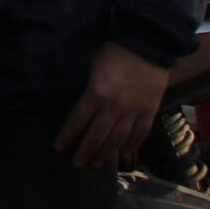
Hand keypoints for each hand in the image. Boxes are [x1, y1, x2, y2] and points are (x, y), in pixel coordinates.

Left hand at [56, 42, 170, 167]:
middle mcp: (115, 106)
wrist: (147, 44)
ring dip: (106, 154)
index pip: (78, 120)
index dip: (68, 135)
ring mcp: (134, 110)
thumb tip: (84, 110)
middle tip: (77, 163)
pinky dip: (131, 145)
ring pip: (118, 139)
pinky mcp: (150, 110)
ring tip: (96, 164)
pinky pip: (140, 133)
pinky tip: (123, 154)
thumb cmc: (114, 52)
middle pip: (97, 135)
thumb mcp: (93, 69)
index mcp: (96, 93)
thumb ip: (90, 92)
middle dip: (86, 151)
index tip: (59, 147)